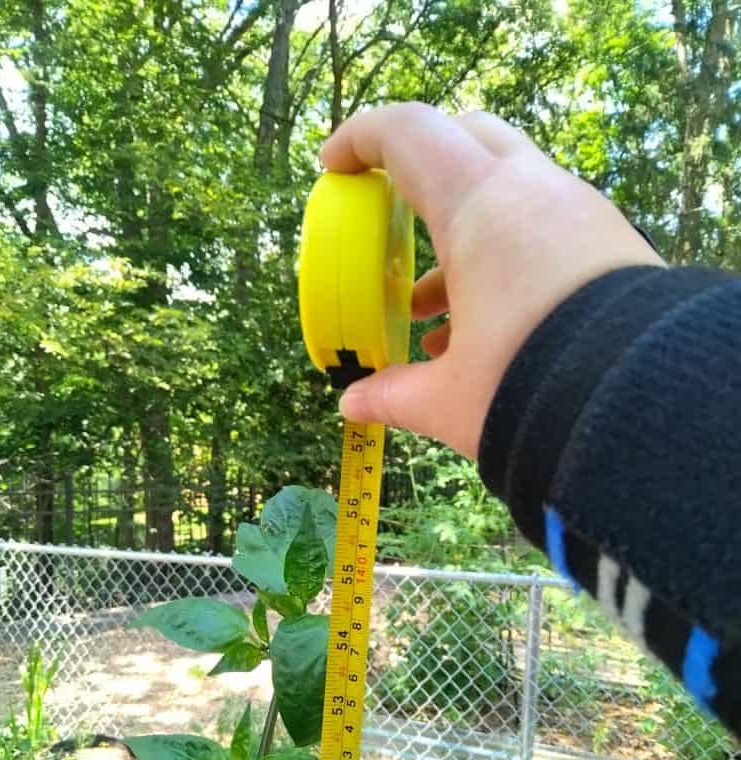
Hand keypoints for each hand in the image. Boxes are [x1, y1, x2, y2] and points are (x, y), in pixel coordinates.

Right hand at [321, 103, 663, 457]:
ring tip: (429, 311)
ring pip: (508, 190)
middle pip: (465, 138)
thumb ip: (394, 394)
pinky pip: (545, 227)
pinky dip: (506, 256)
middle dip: (421, 167)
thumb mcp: (449, 399)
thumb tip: (353, 405)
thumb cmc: (527, 389)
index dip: (360, 140)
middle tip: (392, 213)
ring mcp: (579, 212)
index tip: (333, 170)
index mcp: (478, 207)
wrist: (643, 409)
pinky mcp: (610, 243)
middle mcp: (532, 190)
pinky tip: (486, 329)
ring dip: (462, 233)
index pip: (408, 134)